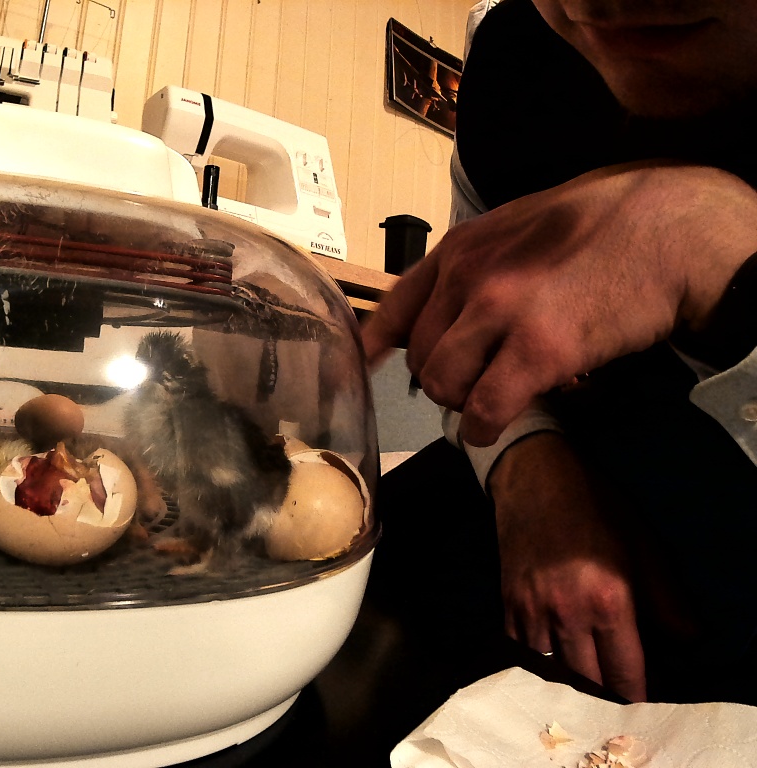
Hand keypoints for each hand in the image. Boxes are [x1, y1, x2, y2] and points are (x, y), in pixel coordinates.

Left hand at [361, 161, 756, 445]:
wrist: (666, 228)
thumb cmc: (599, 225)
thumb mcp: (517, 226)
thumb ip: (477, 263)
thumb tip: (449, 309)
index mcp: (460, 247)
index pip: (395, 304)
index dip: (377, 343)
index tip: (370, 365)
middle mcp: (468, 277)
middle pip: (419, 354)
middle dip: (439, 378)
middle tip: (470, 384)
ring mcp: (500, 312)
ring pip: (443, 384)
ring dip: (460, 402)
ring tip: (488, 400)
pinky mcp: (538, 349)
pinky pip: (486, 406)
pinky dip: (483, 425)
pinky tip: (493, 425)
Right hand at [489, 432, 645, 701]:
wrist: (534, 477)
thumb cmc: (596, 507)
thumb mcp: (644, 547)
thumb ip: (668, 601)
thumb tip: (688, 643)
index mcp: (608, 600)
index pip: (625, 672)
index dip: (637, 697)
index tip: (642, 705)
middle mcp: (567, 612)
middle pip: (587, 682)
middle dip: (605, 698)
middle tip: (616, 701)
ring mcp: (532, 611)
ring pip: (552, 673)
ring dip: (571, 685)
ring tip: (586, 691)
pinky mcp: (508, 604)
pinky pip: (522, 652)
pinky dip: (539, 665)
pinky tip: (552, 667)